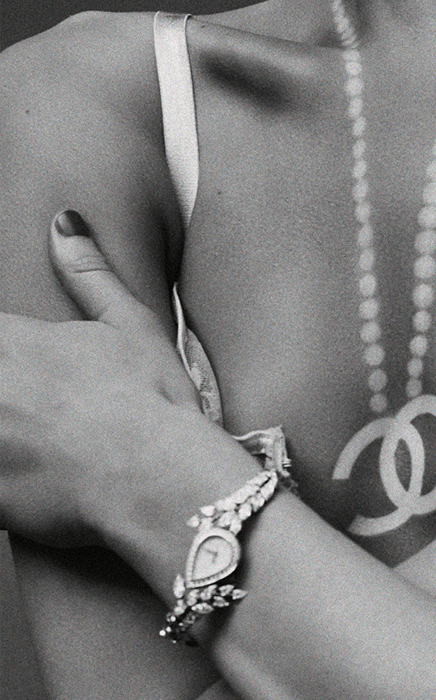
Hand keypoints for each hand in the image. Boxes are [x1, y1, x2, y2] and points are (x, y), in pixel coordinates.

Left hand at [0, 213, 201, 545]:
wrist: (156, 479)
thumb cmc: (150, 401)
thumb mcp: (130, 325)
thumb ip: (88, 272)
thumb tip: (64, 221)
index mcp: (8, 339)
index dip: (7, 356)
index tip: (23, 379)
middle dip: (3, 394)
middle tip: (29, 413)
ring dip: (1, 431)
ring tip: (26, 441)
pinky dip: (2, 476)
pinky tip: (25, 474)